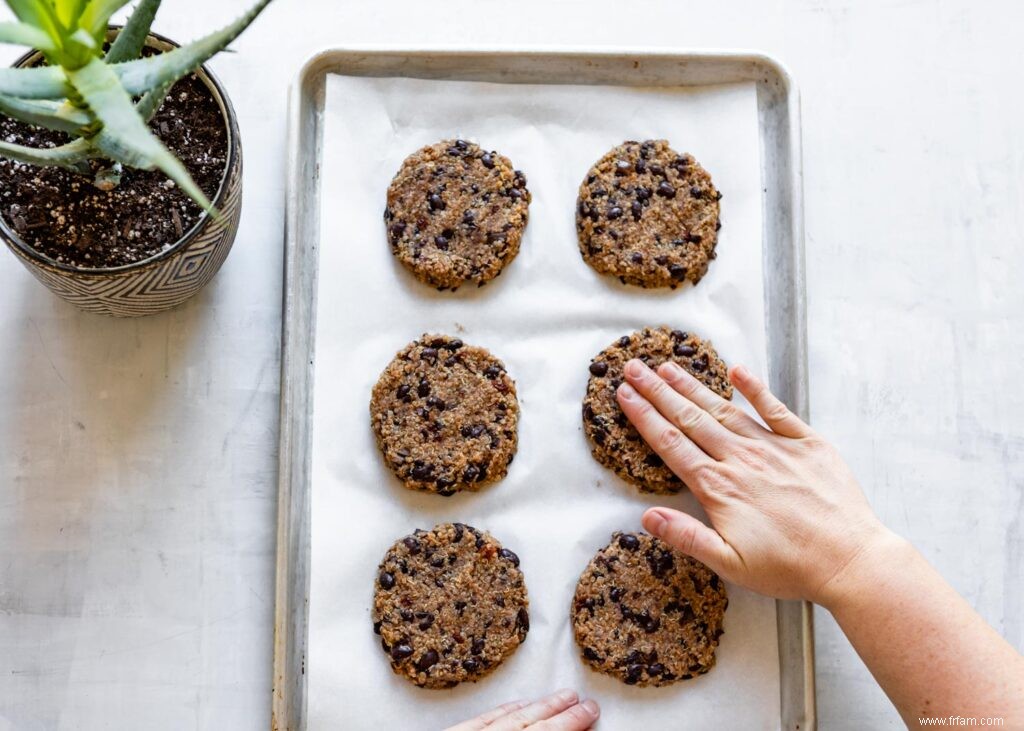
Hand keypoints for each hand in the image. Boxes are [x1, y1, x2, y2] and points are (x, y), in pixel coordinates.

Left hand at [445, 689, 599, 730]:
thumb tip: (570, 729)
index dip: (573, 723)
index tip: (592, 711)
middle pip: (535, 725)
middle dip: (562, 713)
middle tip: (585, 702)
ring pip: (513, 718)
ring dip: (540, 707)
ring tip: (562, 697)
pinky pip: (482, 720)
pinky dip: (504, 711)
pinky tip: (518, 704)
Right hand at [616, 359, 889, 605]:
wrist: (850, 560)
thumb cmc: (790, 568)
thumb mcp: (730, 564)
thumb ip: (687, 537)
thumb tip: (647, 517)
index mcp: (719, 488)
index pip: (671, 444)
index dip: (644, 417)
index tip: (625, 395)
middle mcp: (741, 460)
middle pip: (690, 418)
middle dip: (658, 391)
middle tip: (634, 367)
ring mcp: (774, 448)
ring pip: (724, 409)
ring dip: (693, 386)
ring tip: (668, 367)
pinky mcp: (806, 444)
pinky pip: (776, 410)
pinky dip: (755, 389)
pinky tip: (737, 371)